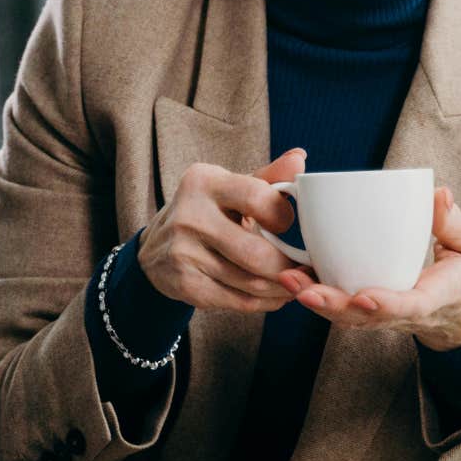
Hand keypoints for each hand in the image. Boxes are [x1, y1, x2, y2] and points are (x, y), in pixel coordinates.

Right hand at [136, 149, 305, 312]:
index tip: (285, 224)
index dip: (282, 215)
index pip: (258, 198)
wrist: (155, 249)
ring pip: (251, 282)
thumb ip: (269, 176)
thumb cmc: (208, 212)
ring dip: (282, 288)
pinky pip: (237, 301)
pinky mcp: (184, 284)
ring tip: (297, 283)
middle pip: (257, 253)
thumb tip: (300, 158)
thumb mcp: (232, 188)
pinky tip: (275, 296)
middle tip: (305, 268)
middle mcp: (190, 216)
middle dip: (289, 266)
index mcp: (204, 182)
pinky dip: (264, 302)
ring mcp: (183, 253)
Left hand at [280, 187, 460, 349]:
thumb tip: (439, 194)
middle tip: (304, 289)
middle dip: (335, 306)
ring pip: (350, 318)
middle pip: (369, 318)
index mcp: (442, 297)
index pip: (413, 306)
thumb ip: (453, 221)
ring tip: (288, 280)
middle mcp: (410, 314)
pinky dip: (319, 296)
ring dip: (318, 302)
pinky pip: (344, 310)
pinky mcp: (373, 311)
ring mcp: (389, 317)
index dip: (388, 304)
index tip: (364, 296)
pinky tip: (292, 278)